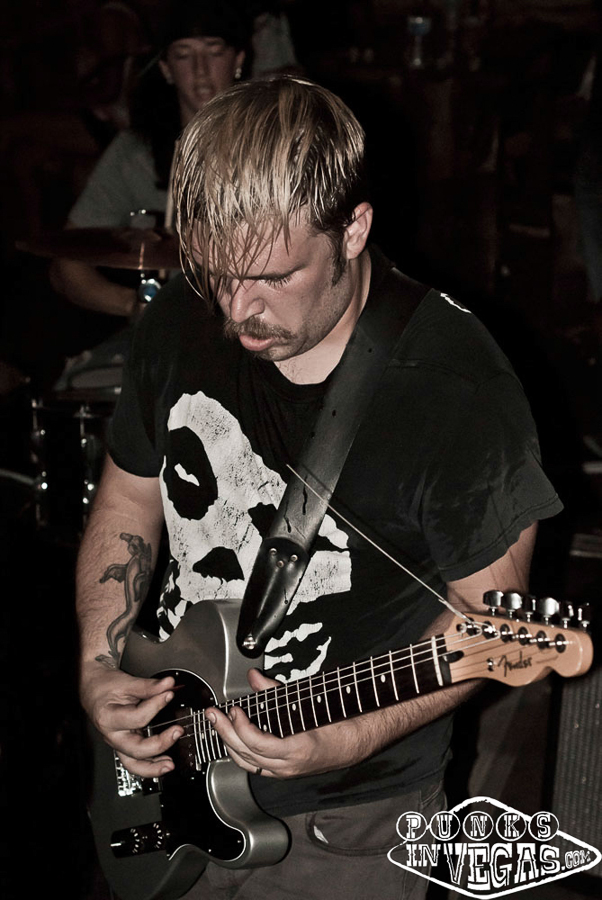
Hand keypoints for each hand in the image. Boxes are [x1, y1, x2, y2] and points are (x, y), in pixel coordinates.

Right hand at [81, 661, 183, 776]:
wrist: (93, 691)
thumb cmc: (106, 687)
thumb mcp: (126, 682)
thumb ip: (149, 686)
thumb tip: (169, 684)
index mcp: (109, 717)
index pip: (138, 717)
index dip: (156, 705)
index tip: (169, 694)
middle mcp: (112, 735)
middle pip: (136, 749)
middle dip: (160, 744)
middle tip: (177, 731)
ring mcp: (117, 743)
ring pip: (133, 765)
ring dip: (153, 767)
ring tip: (170, 764)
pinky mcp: (123, 745)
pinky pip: (135, 762)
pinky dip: (150, 766)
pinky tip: (163, 763)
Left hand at [206, 669, 370, 778]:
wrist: (353, 742)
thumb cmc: (335, 722)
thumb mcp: (305, 702)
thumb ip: (275, 690)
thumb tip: (254, 676)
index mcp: (296, 750)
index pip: (258, 744)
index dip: (241, 727)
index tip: (234, 710)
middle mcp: (288, 766)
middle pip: (246, 754)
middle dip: (224, 732)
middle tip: (213, 714)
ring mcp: (284, 772)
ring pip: (246, 763)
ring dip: (228, 742)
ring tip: (217, 723)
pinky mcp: (282, 772)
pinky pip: (254, 766)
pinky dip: (240, 752)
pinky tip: (232, 738)